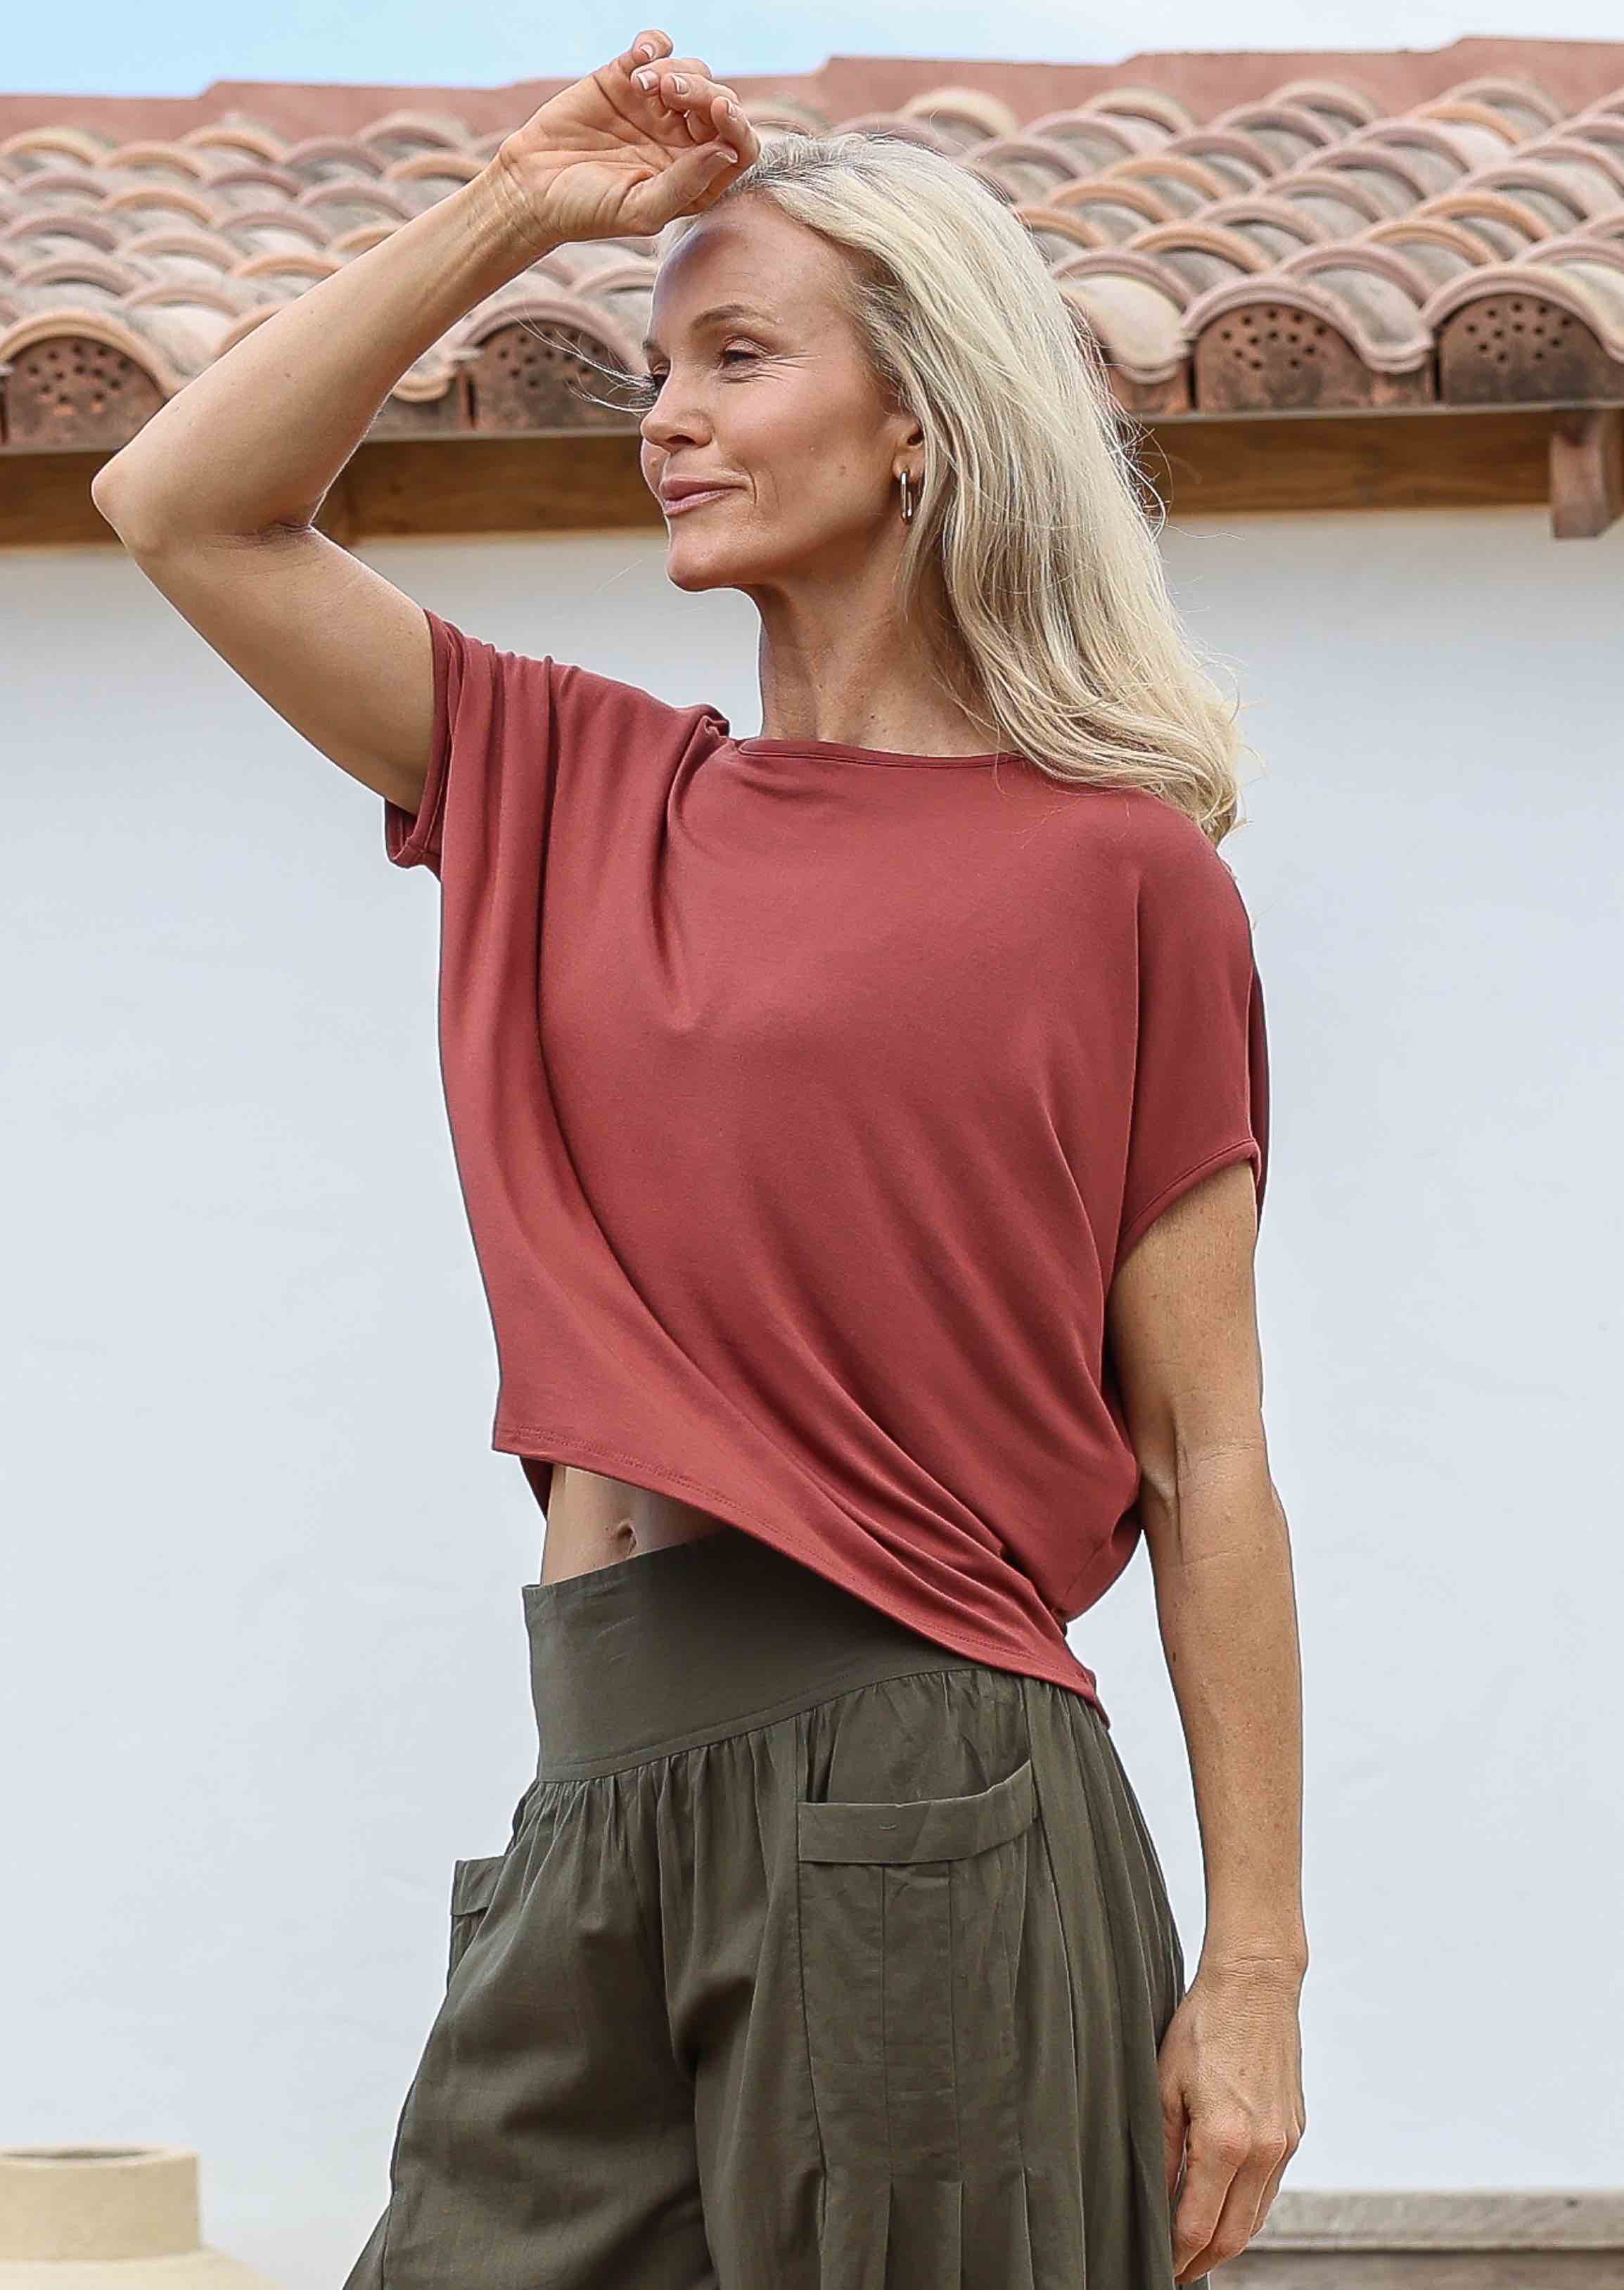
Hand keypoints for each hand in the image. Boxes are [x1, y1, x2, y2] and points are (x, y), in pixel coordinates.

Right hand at [489, 26, 759, 246]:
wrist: (532, 187)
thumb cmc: (587, 210)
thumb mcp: (640, 209)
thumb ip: (686, 184)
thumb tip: (728, 151)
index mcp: (695, 178)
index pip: (739, 147)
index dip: (738, 125)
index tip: (719, 110)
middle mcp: (683, 141)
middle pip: (719, 102)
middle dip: (703, 91)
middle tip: (669, 93)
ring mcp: (656, 108)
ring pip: (693, 71)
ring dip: (677, 70)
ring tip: (643, 85)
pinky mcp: (626, 79)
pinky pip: (657, 47)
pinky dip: (656, 43)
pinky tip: (639, 57)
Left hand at [1159, 1958, 1306, 2281]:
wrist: (1255, 1986)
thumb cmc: (1203, 2026)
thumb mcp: (1164, 2085)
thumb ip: (1159, 2149)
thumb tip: (1151, 2198)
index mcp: (1226, 2141)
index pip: (1199, 2225)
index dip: (1176, 2254)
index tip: (1159, 2266)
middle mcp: (1264, 2151)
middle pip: (1235, 2235)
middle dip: (1203, 2260)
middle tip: (1176, 2270)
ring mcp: (1285, 2143)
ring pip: (1256, 2217)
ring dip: (1227, 2239)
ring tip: (1195, 2246)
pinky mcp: (1295, 2132)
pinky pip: (1270, 2187)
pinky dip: (1247, 2207)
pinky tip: (1223, 2203)